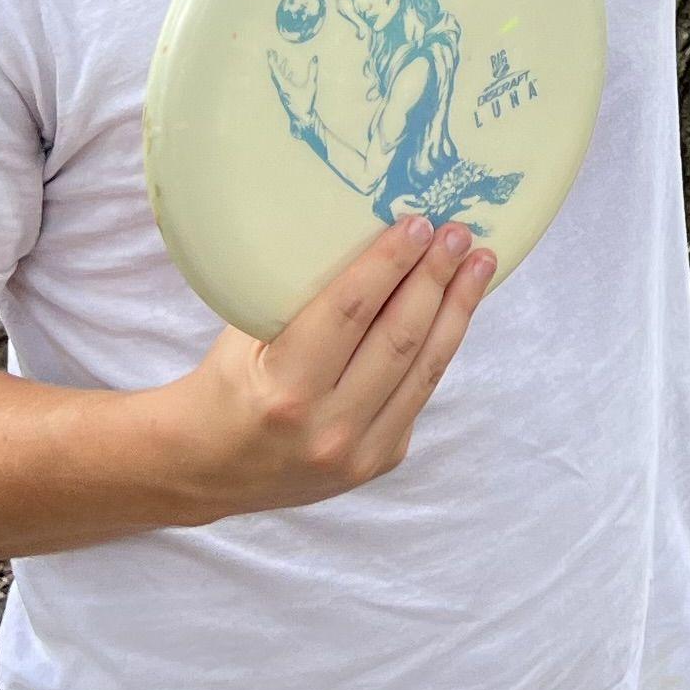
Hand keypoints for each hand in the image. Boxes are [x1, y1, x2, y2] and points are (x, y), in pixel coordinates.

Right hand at [158, 212, 494, 520]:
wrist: (211, 467)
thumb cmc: (227, 383)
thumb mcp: (247, 334)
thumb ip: (302, 297)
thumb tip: (365, 231)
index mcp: (285, 389)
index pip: (350, 312)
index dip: (390, 262)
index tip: (419, 222)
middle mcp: (326, 427)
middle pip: (399, 338)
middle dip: (436, 278)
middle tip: (458, 232)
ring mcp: (359, 452)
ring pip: (424, 368)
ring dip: (457, 310)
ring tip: (479, 264)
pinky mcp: (380, 461)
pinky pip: (420, 393)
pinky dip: (440, 346)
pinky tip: (455, 310)